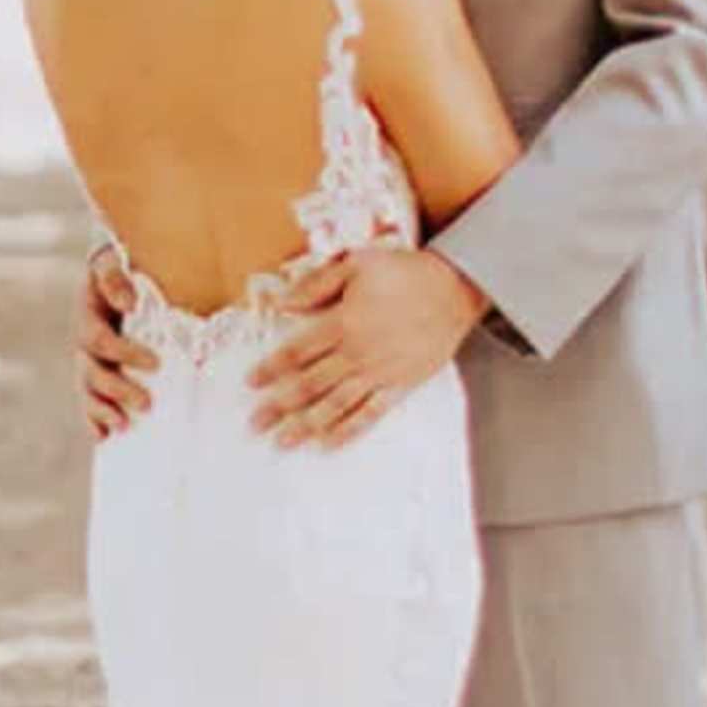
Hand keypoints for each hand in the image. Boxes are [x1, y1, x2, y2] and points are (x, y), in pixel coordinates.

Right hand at [78, 243, 152, 440]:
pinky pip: (89, 400)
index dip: (124, 354)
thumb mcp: (112, 262)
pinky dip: (93, 419)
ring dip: (103, 411)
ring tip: (123, 426)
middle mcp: (84, 343)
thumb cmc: (119, 266)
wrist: (113, 270)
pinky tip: (104, 437)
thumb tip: (128, 302)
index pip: (100, 341)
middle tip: (147, 404)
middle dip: (118, 391)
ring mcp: (88, 360)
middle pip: (93, 373)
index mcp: (88, 316)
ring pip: (89, 391)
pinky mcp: (96, 373)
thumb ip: (114, 277)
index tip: (155, 363)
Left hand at [249, 244, 485, 448]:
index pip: (296, 352)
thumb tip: (283, 301)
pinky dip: (348, 431)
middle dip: (279, 406)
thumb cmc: (406, 273)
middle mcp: (357, 353)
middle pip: (309, 385)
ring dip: (306, 425)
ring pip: (334, 405)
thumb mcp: (356, 263)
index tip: (251, 383)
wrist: (454, 288)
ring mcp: (379, 373)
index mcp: (342, 323)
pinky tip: (328, 443)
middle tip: (255, 423)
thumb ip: (317, 285)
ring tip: (283, 441)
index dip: (271, 369)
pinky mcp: (400, 385)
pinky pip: (370, 414)